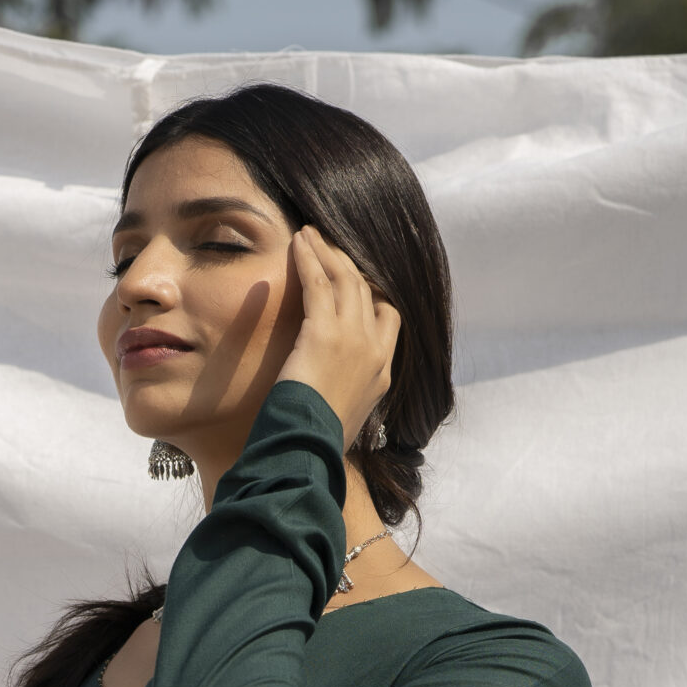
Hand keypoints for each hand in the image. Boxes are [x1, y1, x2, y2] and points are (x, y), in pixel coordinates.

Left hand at [277, 228, 399, 447]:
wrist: (308, 453)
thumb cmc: (317, 445)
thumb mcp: (344, 420)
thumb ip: (347, 398)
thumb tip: (335, 398)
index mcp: (382, 374)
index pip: (387, 318)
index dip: (372, 294)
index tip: (353, 280)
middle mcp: (375, 352)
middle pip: (367, 291)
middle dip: (347, 264)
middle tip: (329, 244)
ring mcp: (353, 339)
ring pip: (345, 280)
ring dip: (328, 252)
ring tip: (310, 233)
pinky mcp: (324, 333)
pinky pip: (318, 283)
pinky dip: (309, 258)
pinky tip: (299, 240)